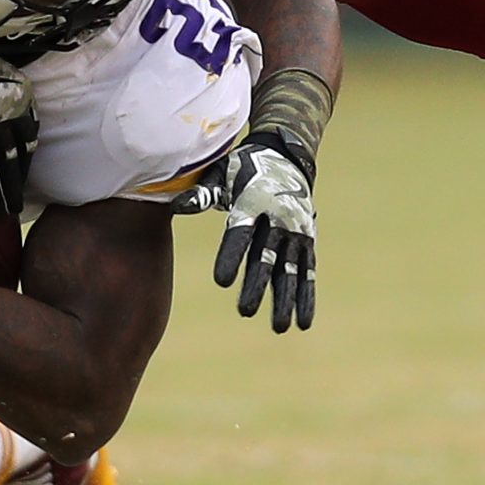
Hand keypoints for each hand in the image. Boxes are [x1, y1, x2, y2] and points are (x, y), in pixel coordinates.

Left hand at [172, 131, 316, 330]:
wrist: (285, 158)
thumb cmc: (243, 169)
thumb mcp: (222, 174)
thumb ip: (202, 193)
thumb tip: (177, 206)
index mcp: (253, 202)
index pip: (241, 233)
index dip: (231, 256)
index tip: (221, 281)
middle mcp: (279, 219)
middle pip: (266, 257)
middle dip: (256, 285)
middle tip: (244, 310)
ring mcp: (296, 233)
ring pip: (290, 270)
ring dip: (285, 299)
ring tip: (278, 327)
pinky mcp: (307, 242)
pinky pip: (307, 272)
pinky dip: (306, 296)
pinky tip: (302, 322)